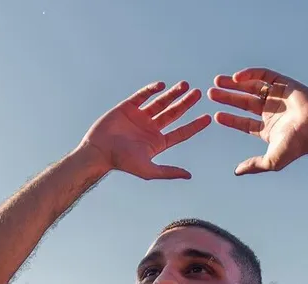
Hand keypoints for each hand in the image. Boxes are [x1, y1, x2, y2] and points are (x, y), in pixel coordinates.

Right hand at [77, 81, 211, 179]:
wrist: (99, 151)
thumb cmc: (122, 162)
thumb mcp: (149, 170)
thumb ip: (169, 172)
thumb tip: (189, 176)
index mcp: (157, 142)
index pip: (181, 133)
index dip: (195, 125)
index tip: (208, 117)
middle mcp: (150, 128)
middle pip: (174, 113)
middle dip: (186, 103)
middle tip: (199, 93)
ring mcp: (139, 117)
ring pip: (161, 102)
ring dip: (173, 94)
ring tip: (185, 85)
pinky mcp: (127, 107)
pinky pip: (142, 96)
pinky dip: (152, 90)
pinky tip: (162, 85)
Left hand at [208, 68, 307, 174]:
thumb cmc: (296, 146)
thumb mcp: (270, 160)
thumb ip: (253, 165)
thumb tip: (236, 172)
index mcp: (268, 129)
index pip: (244, 122)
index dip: (230, 119)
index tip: (215, 115)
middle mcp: (271, 112)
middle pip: (244, 102)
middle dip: (227, 97)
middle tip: (211, 93)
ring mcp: (277, 97)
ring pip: (251, 87)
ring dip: (234, 84)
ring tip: (217, 81)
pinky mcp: (284, 83)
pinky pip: (264, 75)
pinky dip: (250, 74)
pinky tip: (236, 77)